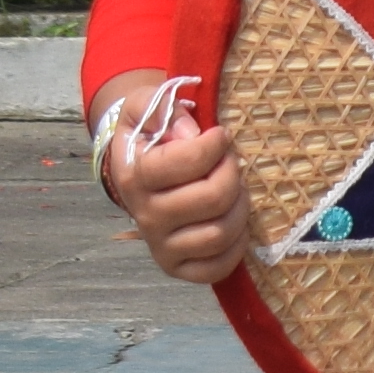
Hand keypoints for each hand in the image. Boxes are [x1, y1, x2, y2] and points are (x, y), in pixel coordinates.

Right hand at [101, 96, 244, 285]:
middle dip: (233, 173)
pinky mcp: (177, 266)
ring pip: (220, 232)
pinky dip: (235, 246)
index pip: (187, 161)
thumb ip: (159, 105)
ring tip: (234, 190)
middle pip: (213, 198)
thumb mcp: (145, 106)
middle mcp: (144, 215)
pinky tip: (231, 221)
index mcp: (134, 176)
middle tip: (230, 163)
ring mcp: (160, 244)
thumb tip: (190, 132)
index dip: (214, 144)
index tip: (219, 136)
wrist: (139, 170)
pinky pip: (217, 267)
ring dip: (240, 206)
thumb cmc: (151, 137)